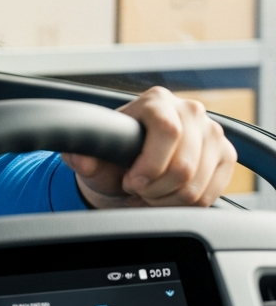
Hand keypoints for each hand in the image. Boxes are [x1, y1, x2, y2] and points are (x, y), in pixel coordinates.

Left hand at [61, 86, 237, 208]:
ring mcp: (212, 133)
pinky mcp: (226, 156)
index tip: (132, 181)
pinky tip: (168, 195)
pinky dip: (186, 204)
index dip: (150, 164)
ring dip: (168, 199)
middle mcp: (189, 110)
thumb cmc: (112, 159)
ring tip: (150, 192)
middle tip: (136, 188)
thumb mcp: (92, 157)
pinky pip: (210, 194)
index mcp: (156, 100)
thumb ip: (82, 156)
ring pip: (197, 183)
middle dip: (155, 188)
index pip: (167, 131)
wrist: (130, 170)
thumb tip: (79, 157)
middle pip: (184, 164)